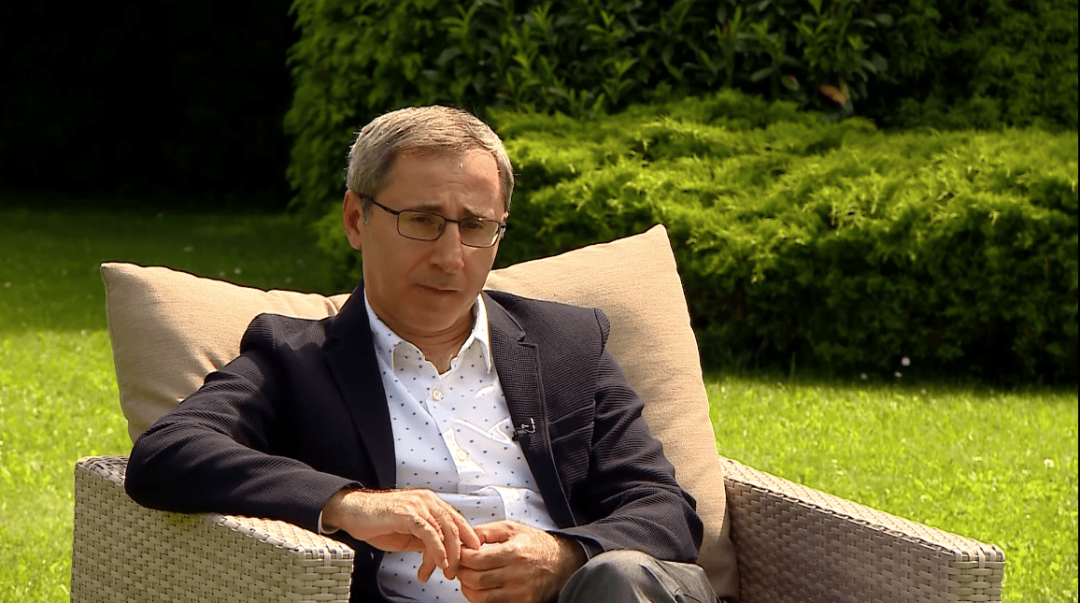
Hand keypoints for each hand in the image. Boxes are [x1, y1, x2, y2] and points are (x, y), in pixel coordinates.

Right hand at [321, 488, 480, 581]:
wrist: (352, 512)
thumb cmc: (378, 522)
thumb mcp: (408, 533)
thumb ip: (426, 540)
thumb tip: (441, 555)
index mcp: (430, 502)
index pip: (456, 520)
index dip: (466, 538)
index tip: (471, 556)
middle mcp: (427, 500)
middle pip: (455, 526)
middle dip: (459, 552)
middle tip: (455, 572)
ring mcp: (418, 505)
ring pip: (445, 530)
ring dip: (448, 555)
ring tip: (445, 572)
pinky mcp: (408, 514)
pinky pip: (429, 533)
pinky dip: (437, 550)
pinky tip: (439, 562)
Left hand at [457, 521, 585, 602]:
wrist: (561, 562)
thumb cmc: (534, 544)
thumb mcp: (512, 528)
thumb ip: (486, 531)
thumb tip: (464, 541)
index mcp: (513, 552)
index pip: (475, 560)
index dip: (461, 557)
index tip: (459, 554)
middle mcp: (516, 575)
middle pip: (475, 580)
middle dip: (462, 573)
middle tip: (460, 567)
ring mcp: (519, 593)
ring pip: (481, 598)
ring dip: (468, 589)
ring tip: (467, 579)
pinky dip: (480, 599)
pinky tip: (480, 589)